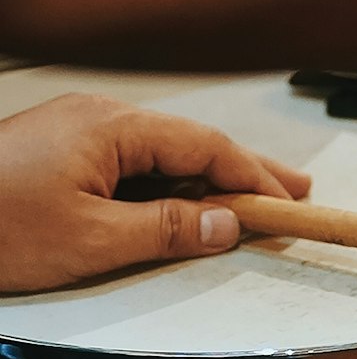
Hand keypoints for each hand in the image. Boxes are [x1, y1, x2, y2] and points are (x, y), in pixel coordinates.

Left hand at [0, 93, 310, 292]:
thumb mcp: (91, 241)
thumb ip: (167, 230)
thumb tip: (225, 223)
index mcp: (112, 126)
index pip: (205, 147)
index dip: (254, 177)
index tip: (289, 203)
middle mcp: (99, 116)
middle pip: (190, 143)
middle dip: (244, 171)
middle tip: (293, 194)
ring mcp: (77, 131)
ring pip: (162, 153)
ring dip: (207, 180)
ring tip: (250, 204)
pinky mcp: (60, 151)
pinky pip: (131, 161)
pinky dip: (168, 184)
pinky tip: (184, 206)